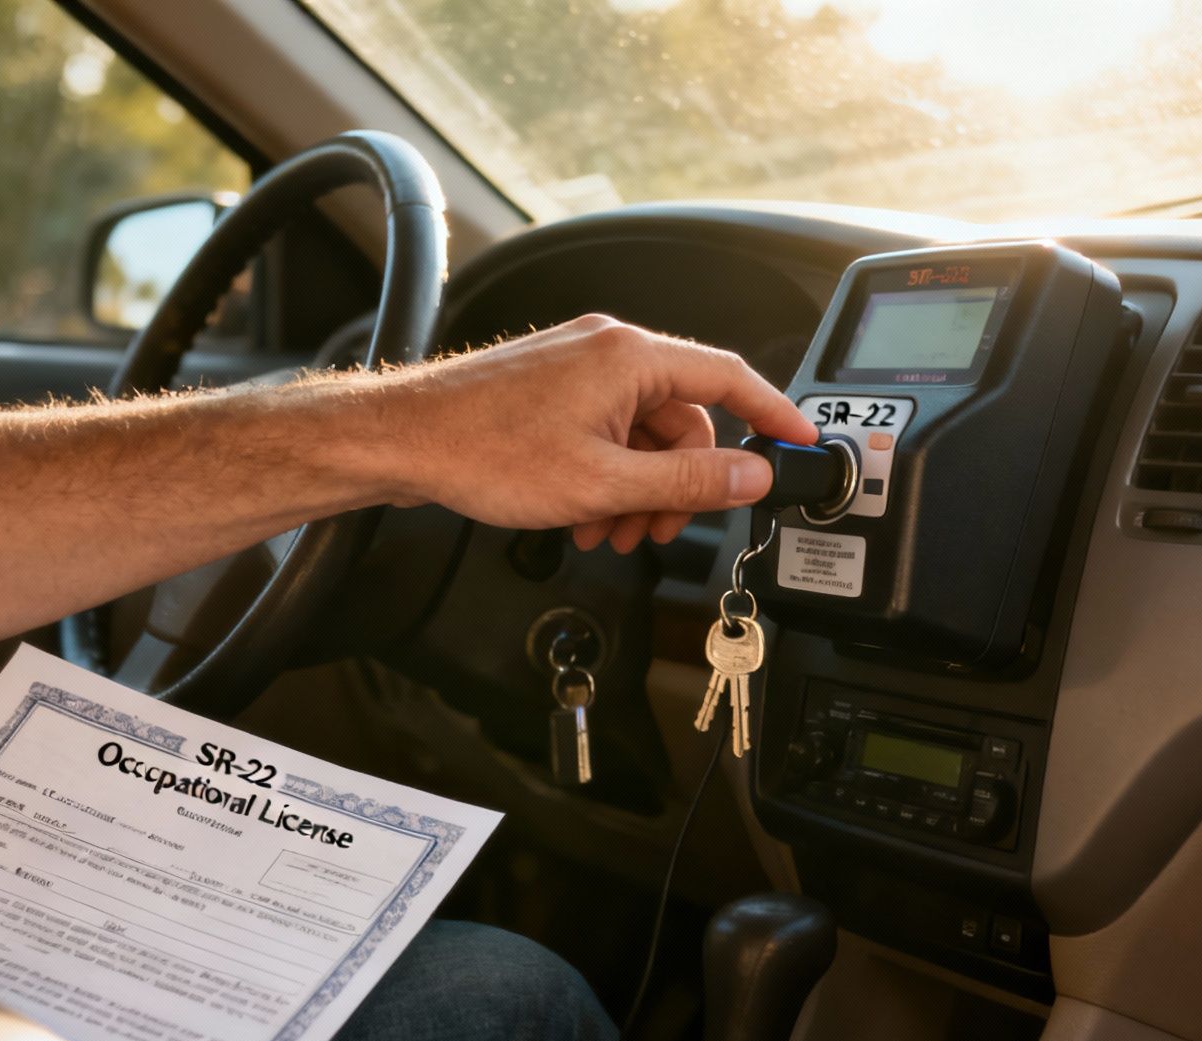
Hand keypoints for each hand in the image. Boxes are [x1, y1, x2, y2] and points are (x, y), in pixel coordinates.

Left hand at [375, 315, 817, 550]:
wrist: (401, 440)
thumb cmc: (482, 451)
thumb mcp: (603, 482)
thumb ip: (687, 480)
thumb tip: (750, 475)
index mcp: (630, 356)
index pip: (729, 378)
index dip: (773, 414)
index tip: (799, 444)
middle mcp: (606, 348)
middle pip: (681, 418)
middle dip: (678, 482)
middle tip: (660, 530)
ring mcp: (575, 365)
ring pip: (638, 432)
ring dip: (636, 489)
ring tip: (608, 532)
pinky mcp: (549, 387)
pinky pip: (602, 431)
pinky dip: (604, 475)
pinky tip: (582, 515)